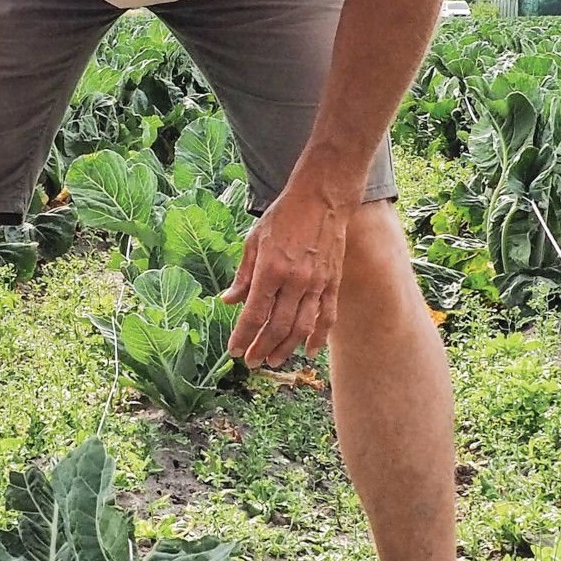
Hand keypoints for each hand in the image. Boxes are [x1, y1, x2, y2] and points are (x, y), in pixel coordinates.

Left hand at [221, 185, 349, 366]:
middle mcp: (294, 279)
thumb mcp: (254, 240)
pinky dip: (319, 337)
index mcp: (270, 268)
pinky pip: (327, 317)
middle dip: (262, 348)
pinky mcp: (332, 282)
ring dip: (286, 349)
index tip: (234, 351)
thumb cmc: (283, 217)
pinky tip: (309, 352)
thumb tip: (228, 302)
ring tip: (273, 360)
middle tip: (251, 361)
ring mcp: (316, 283)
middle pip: (277, 326)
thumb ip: (243, 275)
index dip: (243, 336)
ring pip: (302, 327)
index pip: (254, 313)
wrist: (322, 199)